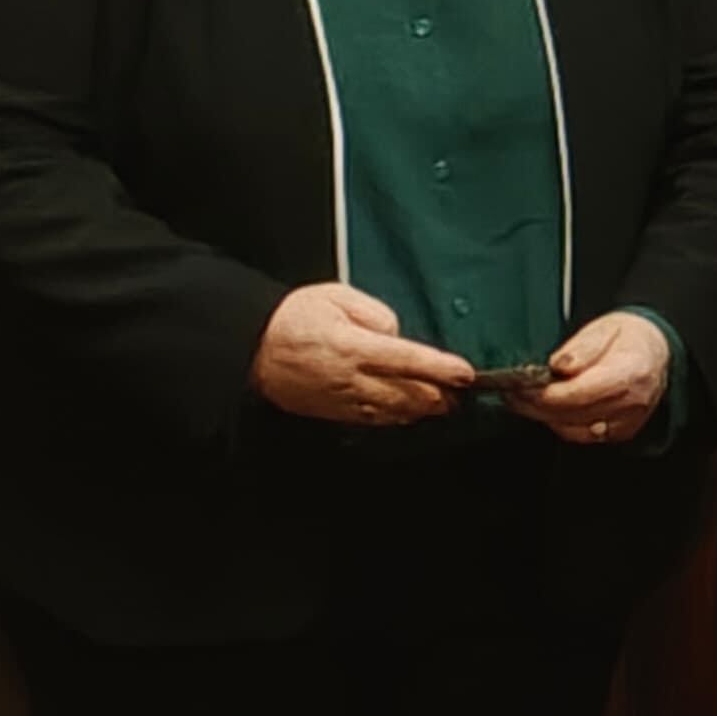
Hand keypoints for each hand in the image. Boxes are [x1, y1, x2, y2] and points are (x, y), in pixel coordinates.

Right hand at [251, 283, 474, 425]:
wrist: (252, 349)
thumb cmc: (292, 318)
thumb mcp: (334, 296)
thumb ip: (373, 312)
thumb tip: (395, 334)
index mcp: (352, 345)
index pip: (407, 358)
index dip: (440, 368)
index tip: (464, 372)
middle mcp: (350, 377)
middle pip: (406, 393)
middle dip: (437, 394)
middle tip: (459, 392)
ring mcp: (341, 398)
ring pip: (392, 411)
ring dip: (420, 410)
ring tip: (440, 405)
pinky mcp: (333, 411)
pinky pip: (372, 419)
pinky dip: (395, 418)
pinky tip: (407, 413)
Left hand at [505, 312, 673, 446]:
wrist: (655, 352)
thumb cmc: (628, 338)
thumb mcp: (604, 328)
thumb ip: (582, 347)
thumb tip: (561, 365)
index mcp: (630, 372)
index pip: (580, 393)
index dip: (545, 394)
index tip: (520, 387)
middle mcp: (633, 402)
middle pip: (573, 414)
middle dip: (536, 406)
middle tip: (511, 394)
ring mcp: (628, 421)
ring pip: (574, 429)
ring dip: (544, 417)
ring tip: (522, 400)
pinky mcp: (621, 432)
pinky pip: (582, 436)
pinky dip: (560, 424)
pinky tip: (546, 410)